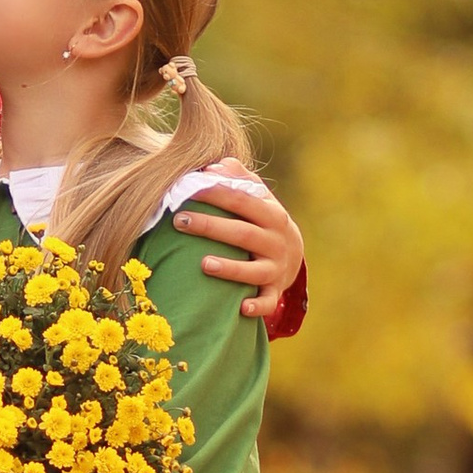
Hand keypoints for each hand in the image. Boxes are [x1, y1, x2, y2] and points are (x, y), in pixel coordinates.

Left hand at [175, 163, 304, 319]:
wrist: (293, 254)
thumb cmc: (262, 220)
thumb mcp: (258, 197)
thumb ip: (239, 179)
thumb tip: (216, 165)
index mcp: (271, 214)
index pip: (242, 200)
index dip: (215, 194)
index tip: (188, 189)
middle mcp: (276, 241)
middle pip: (242, 233)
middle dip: (211, 227)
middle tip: (179, 221)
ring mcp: (276, 268)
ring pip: (254, 270)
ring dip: (230, 268)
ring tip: (203, 264)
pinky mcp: (274, 291)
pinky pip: (268, 302)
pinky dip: (258, 306)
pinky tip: (242, 308)